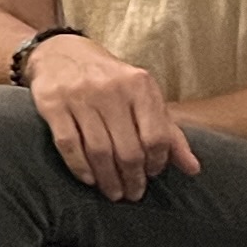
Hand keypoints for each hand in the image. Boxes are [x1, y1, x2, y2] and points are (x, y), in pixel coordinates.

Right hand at [23, 33, 198, 201]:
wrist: (61, 52)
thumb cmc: (110, 80)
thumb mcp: (143, 96)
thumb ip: (169, 131)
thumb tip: (194, 169)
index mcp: (139, 85)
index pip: (156, 136)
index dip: (156, 163)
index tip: (151, 174)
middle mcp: (111, 89)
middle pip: (128, 149)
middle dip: (132, 179)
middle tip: (132, 194)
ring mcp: (80, 96)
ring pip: (98, 151)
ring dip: (108, 179)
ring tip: (113, 192)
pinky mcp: (53, 104)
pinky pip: (69, 145)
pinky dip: (80, 167)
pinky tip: (89, 179)